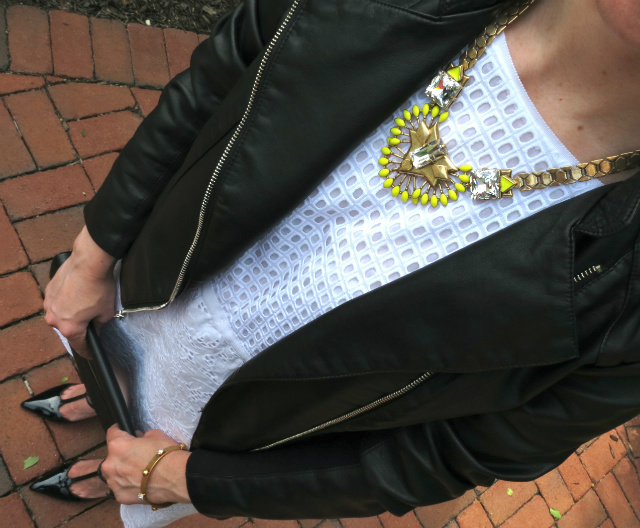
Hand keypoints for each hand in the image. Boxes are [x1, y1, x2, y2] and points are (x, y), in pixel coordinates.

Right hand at [43, 226, 116, 356]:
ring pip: (61, 315)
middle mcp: (53, 319)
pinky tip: (77, 294)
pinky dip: (66, 301)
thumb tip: (96, 327)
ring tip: (84, 304)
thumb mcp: (107, 312)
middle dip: (79, 328)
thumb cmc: (99, 288)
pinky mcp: (48, 290)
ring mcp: (48, 304)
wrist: (89, 262)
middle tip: (91, 321)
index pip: (80, 346)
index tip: (92, 355)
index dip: (88, 352)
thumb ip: (100, 325)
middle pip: (68, 329)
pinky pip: (57, 301)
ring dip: (70, 313)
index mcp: (69, 328)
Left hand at [102, 425, 190, 504]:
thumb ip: (141, 437)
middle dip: (121, 454)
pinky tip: (141, 484)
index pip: (112, 433)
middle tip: (136, 456)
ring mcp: (114, 483)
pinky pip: (121, 488)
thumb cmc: (166, 453)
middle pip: (111, 456)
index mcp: (117, 445)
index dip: (119, 430)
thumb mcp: (155, 435)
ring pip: (114, 474)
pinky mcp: (120, 496)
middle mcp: (110, 464)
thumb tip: (139, 439)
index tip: (124, 432)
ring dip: (122, 471)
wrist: (175, 478)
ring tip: (139, 473)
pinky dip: (128, 485)